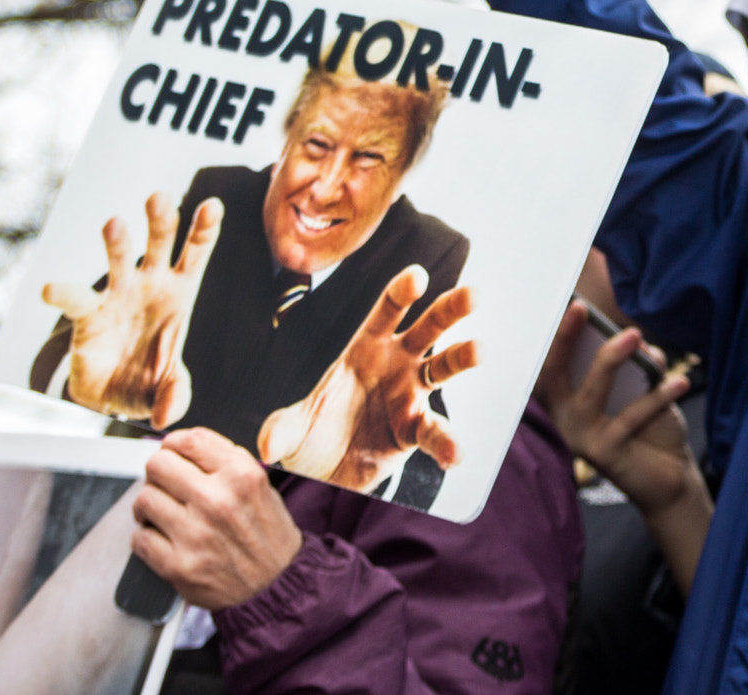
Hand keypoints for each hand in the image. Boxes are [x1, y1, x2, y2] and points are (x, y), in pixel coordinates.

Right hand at [41, 193, 221, 423]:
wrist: (113, 395)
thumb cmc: (149, 378)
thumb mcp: (168, 390)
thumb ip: (173, 396)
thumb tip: (167, 413)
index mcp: (179, 293)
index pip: (195, 255)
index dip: (204, 230)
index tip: (212, 206)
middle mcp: (150, 285)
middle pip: (159, 243)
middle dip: (161, 219)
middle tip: (159, 198)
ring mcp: (118, 295)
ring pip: (119, 259)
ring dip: (117, 242)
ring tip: (114, 225)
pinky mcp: (88, 315)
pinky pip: (76, 300)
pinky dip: (63, 293)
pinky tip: (51, 289)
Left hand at [131, 430, 303, 611]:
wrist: (276, 583)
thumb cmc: (266, 533)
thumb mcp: (259, 485)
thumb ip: (224, 463)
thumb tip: (182, 448)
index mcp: (241, 475)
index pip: (189, 440)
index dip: (174, 444)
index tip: (172, 452)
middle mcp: (217, 500)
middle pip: (158, 465)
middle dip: (158, 472)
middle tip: (165, 483)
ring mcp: (195, 534)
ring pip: (144, 499)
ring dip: (149, 505)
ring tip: (163, 512)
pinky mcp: (178, 566)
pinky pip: (140, 538)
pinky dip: (146, 536)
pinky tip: (163, 537)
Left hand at [256, 265, 478, 490]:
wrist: (325, 470)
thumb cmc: (312, 433)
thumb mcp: (290, 430)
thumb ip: (282, 431)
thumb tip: (266, 446)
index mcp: (366, 348)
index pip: (386, 312)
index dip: (401, 293)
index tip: (417, 276)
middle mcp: (396, 363)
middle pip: (428, 328)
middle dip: (450, 309)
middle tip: (473, 295)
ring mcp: (411, 394)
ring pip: (444, 366)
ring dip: (463, 356)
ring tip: (480, 349)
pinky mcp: (416, 429)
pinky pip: (435, 432)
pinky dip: (447, 442)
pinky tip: (454, 454)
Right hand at [536, 300, 701, 519]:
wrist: (669, 476)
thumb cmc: (650, 425)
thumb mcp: (643, 386)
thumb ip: (637, 361)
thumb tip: (635, 338)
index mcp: (567, 398)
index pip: (550, 362)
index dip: (554, 334)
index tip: (567, 302)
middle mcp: (565, 418)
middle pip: (552, 375)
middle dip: (563, 339)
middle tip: (580, 309)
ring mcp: (581, 439)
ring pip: (590, 394)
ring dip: (610, 360)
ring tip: (634, 336)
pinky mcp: (604, 456)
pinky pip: (630, 418)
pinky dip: (656, 397)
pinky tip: (680, 381)